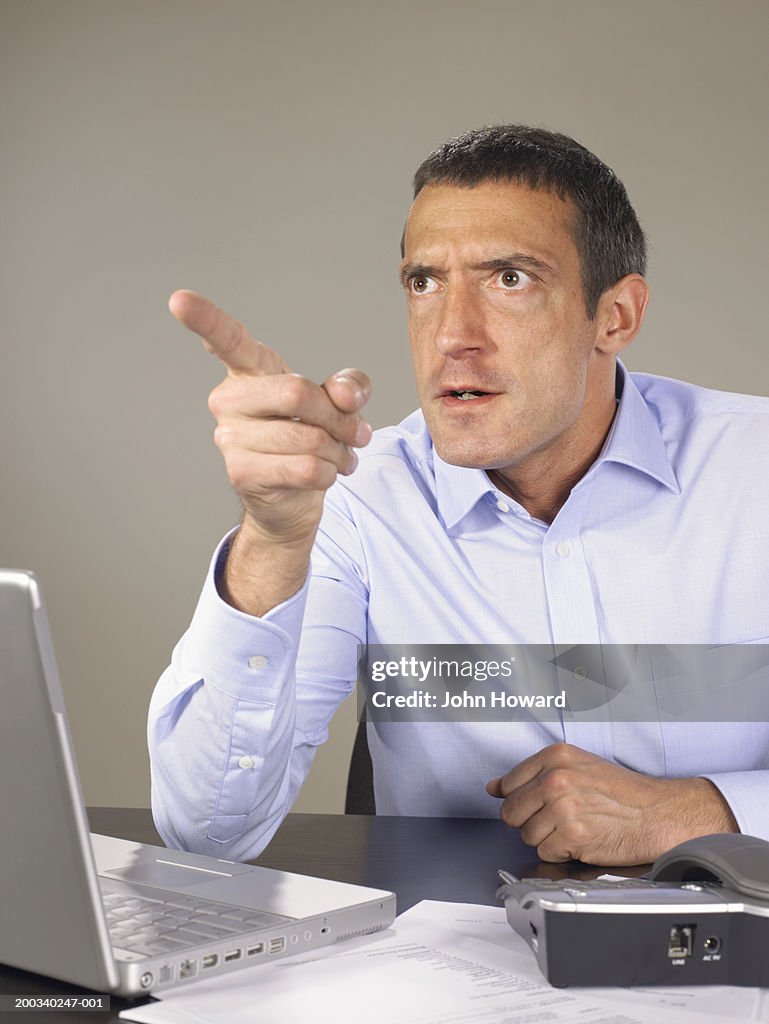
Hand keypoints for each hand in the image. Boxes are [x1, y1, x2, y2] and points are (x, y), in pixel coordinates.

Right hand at [169, 290, 371, 613]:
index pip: (227, 340)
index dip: (205, 319)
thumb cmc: (310, 436)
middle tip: (356, 432)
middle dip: (339, 417)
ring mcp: (230, 438)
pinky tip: (325, 474)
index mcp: (249, 371)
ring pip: (308, 437)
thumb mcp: (339, 403)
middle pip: (296, 392)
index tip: (178, 300)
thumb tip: (344, 396)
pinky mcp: (241, 473)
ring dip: (339, 451)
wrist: (294, 496)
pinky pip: (306, 469)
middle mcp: (229, 400)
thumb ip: (350, 387)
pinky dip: (329, 473)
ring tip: (339, 457)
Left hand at [486, 742, 737, 865]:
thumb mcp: (577, 765)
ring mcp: (562, 808)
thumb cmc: (621, 791)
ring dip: (546, 838)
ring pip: (527, 835)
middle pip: (511, 812)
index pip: (508, 784)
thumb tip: (494, 787)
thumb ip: (533, 774)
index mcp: (555, 756)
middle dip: (529, 821)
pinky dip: (560, 853)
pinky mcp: (572, 836)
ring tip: (572, 828)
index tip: (532, 804)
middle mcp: (556, 778)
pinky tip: (579, 840)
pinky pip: (545, 853)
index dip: (519, 799)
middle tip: (556, 819)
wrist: (656, 813)